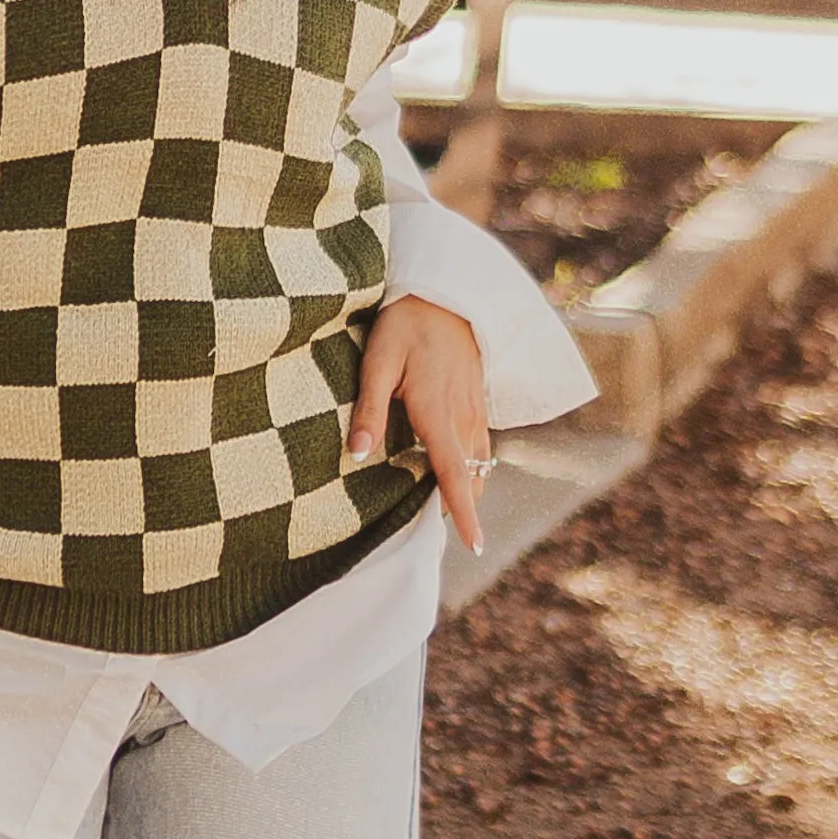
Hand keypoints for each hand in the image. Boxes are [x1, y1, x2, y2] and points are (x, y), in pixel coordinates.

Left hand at [350, 298, 493, 553]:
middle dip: (464, 508)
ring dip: (468, 489)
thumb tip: (357, 455)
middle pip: (469, 475)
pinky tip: (457, 475)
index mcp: (438, 411)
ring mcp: (475, 409)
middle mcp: (463, 416)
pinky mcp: (477, 401)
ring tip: (454, 515)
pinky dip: (472, 467)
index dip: (464, 511)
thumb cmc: (404, 326)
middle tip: (450, 537)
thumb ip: (368, 410)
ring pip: (478, 462)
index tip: (474, 545)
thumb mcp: (377, 363)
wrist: (444, 293)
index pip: (454, 472)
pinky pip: (480, 445)